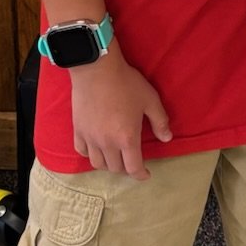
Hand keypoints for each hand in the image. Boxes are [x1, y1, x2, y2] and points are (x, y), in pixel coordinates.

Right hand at [70, 45, 171, 178]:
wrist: (96, 70)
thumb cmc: (126, 83)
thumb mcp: (150, 99)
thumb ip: (160, 121)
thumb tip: (167, 138)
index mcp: (127, 138)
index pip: (133, 167)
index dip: (140, 175)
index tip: (145, 175)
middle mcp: (107, 143)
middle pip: (115, 168)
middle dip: (126, 168)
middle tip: (131, 160)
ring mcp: (90, 138)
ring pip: (97, 163)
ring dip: (108, 164)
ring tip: (115, 157)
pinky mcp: (78, 130)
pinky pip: (82, 151)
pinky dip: (90, 154)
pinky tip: (96, 148)